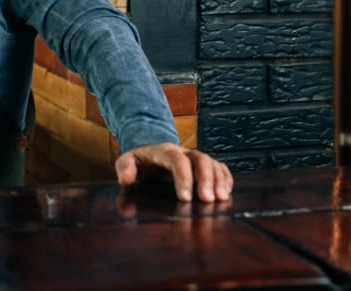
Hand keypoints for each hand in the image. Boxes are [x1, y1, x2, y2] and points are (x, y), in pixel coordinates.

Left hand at [114, 142, 232, 202]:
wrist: (151, 150)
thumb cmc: (140, 159)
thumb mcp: (127, 160)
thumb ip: (125, 167)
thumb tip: (126, 179)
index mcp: (165, 150)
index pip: (177, 160)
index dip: (183, 178)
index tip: (185, 198)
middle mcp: (184, 151)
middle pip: (200, 160)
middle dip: (206, 179)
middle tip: (208, 200)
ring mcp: (195, 157)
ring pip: (212, 163)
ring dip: (219, 180)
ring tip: (221, 198)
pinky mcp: (204, 164)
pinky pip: (220, 167)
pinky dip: (225, 178)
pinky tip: (226, 193)